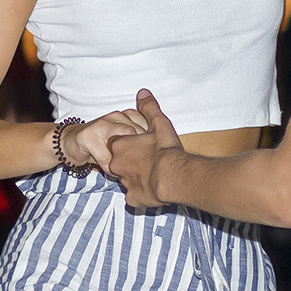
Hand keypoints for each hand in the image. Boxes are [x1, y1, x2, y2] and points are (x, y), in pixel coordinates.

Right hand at [61, 108, 150, 171]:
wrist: (71, 144)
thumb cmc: (102, 144)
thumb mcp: (126, 141)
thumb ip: (143, 141)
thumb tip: (163, 151)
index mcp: (128, 115)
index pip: (148, 124)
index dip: (152, 142)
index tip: (153, 156)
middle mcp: (116, 116)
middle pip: (136, 133)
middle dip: (139, 152)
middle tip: (139, 166)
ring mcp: (102, 123)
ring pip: (121, 142)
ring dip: (123, 159)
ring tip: (123, 168)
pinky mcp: (88, 136)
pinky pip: (105, 155)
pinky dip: (109, 166)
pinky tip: (109, 169)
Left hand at [106, 90, 183, 207]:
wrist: (174, 176)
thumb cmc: (166, 150)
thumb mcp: (159, 123)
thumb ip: (148, 107)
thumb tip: (142, 93)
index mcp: (120, 146)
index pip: (116, 143)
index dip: (129, 143)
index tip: (141, 144)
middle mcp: (117, 165)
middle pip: (119, 161)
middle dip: (131, 161)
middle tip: (149, 159)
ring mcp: (125, 183)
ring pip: (127, 179)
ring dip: (138, 176)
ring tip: (154, 174)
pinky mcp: (133, 198)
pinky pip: (135, 195)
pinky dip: (142, 192)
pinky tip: (154, 188)